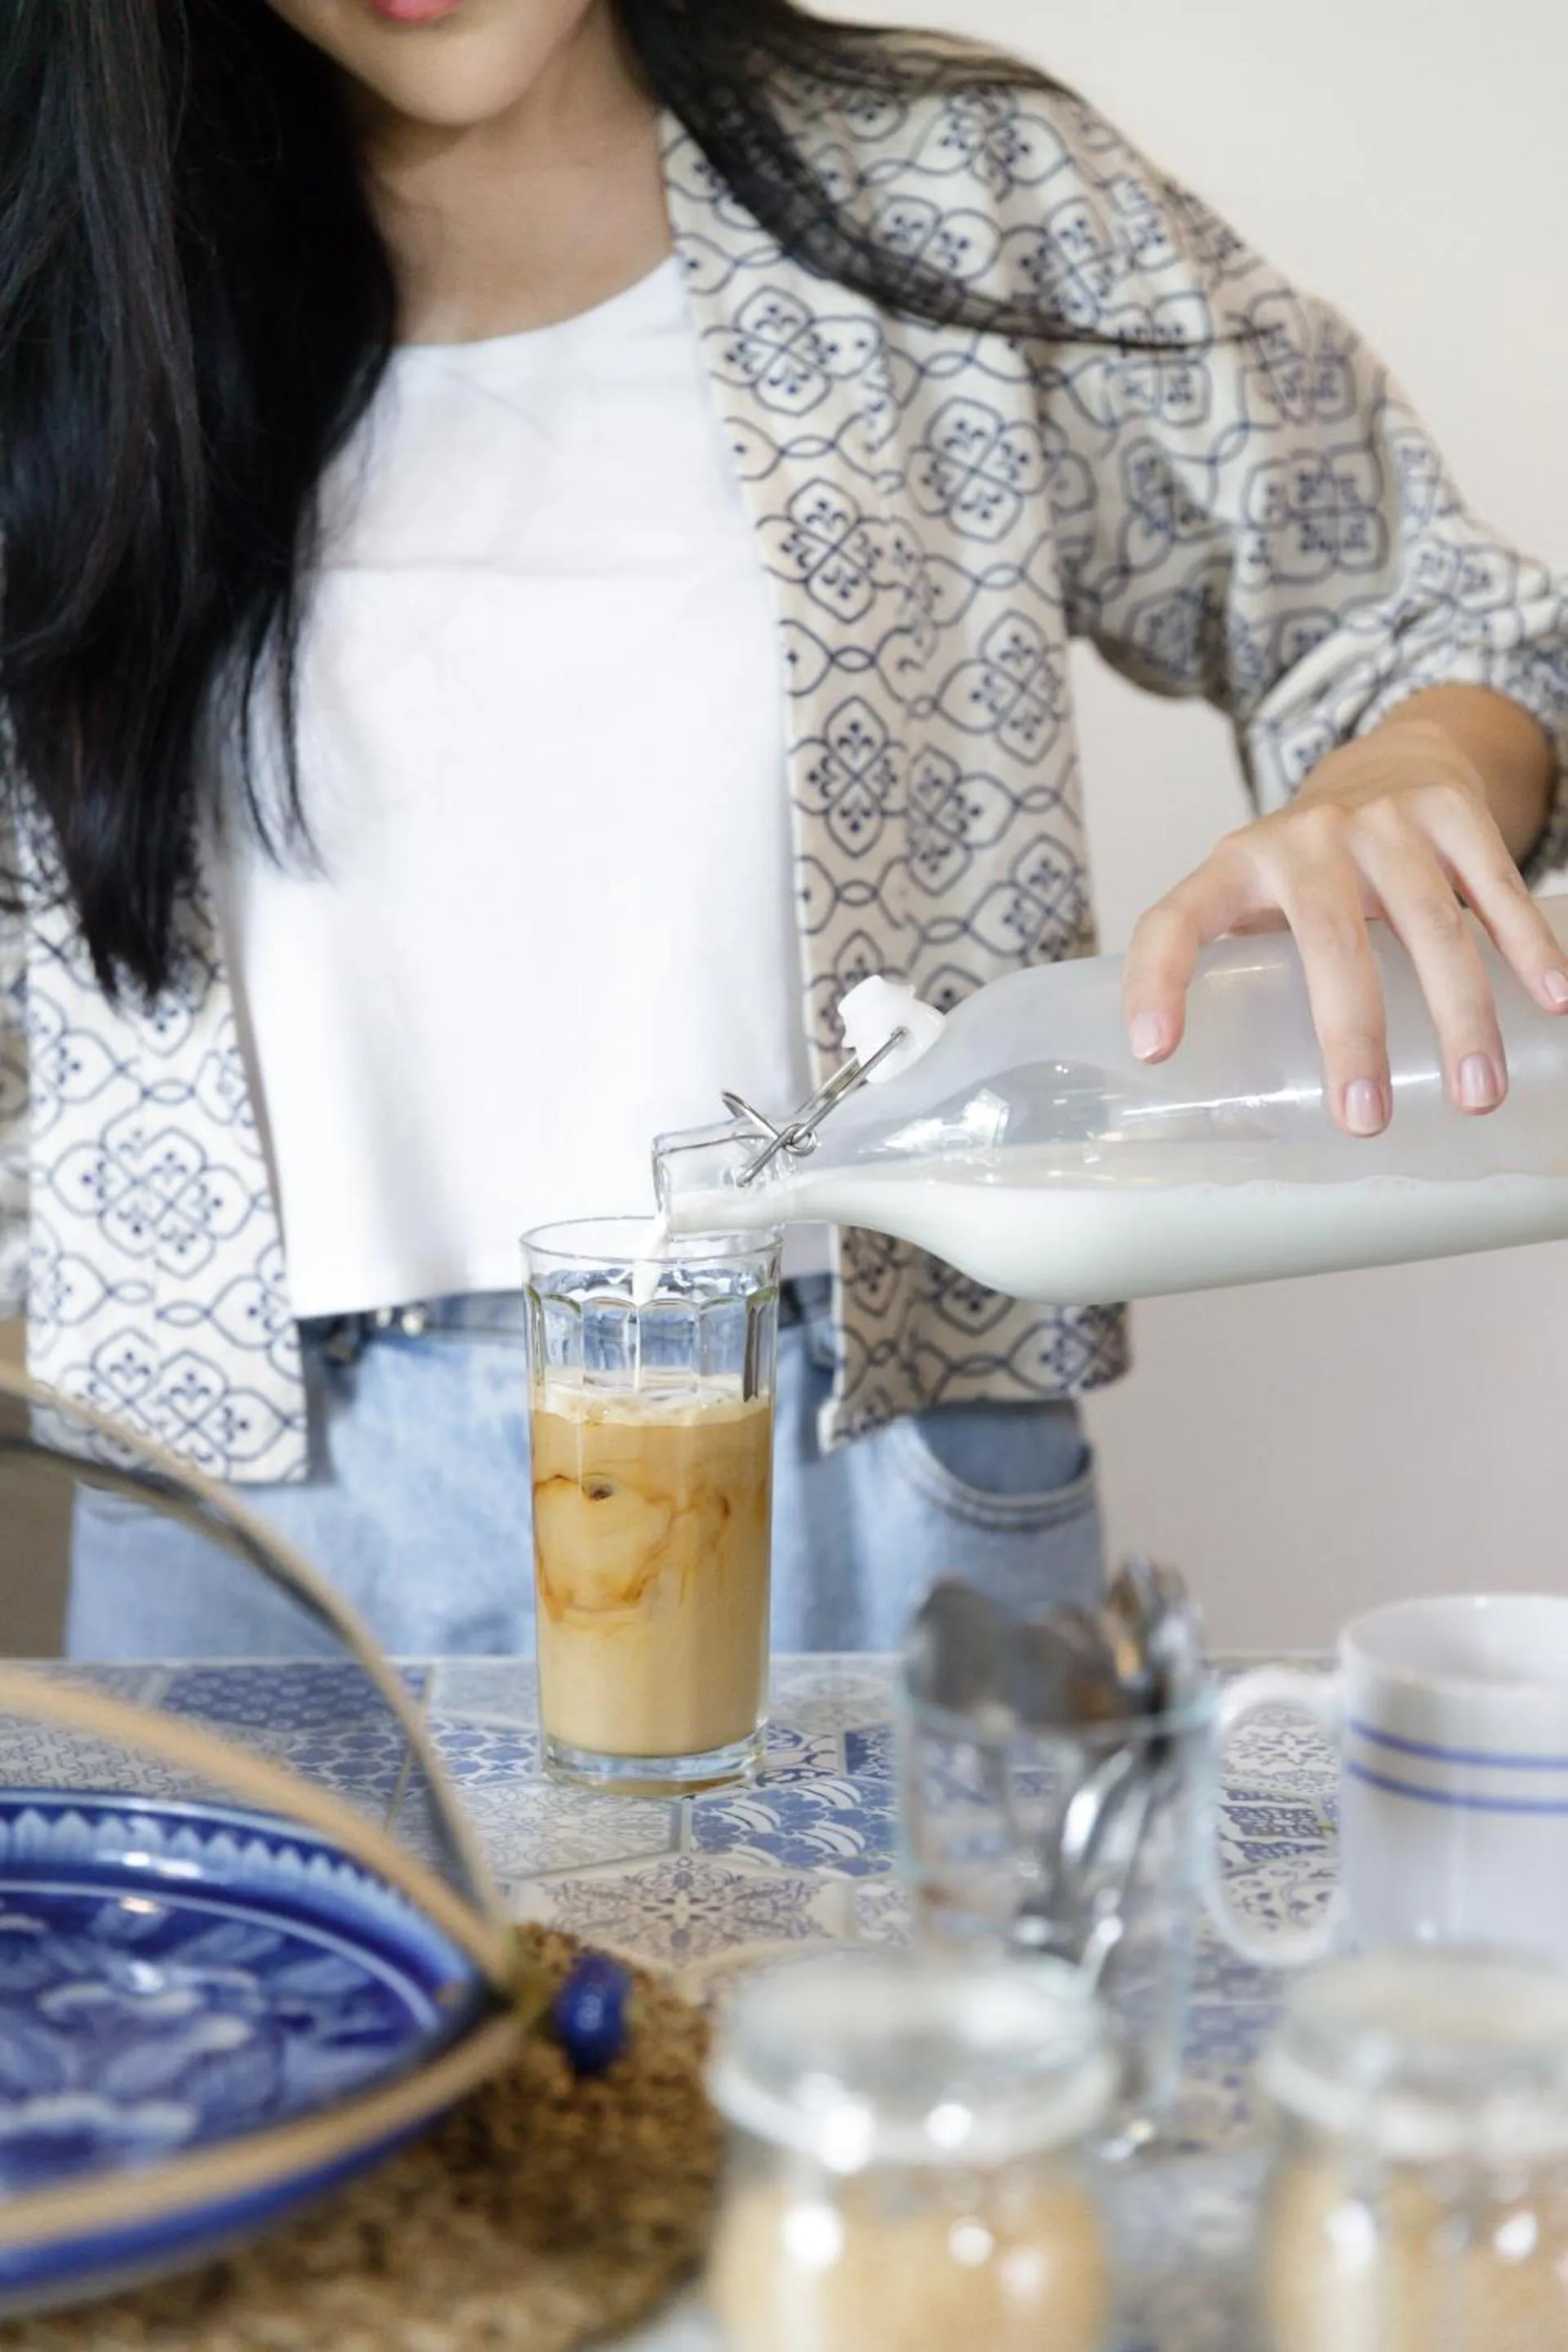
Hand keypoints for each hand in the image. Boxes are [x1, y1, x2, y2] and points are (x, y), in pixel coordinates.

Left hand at [1121, 703, 1567, 1136]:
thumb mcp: (1256, 901)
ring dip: (1458, 1015)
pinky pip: (1494, 889)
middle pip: (1329, 939)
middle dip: (1350, 1034)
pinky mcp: (1452, 813)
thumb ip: (1244, 978)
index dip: (1156, 981)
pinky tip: (1553, 1003)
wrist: (1390, 759)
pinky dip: (1527, 950)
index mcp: (1233, 869)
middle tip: (1364, 1119)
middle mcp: (1304, 839)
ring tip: (1474, 1095)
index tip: (1156, 1051)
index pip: (1175, 922)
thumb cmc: (1310, 868)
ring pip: (1428, 924)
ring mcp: (1383, 822)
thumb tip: (1236, 1112)